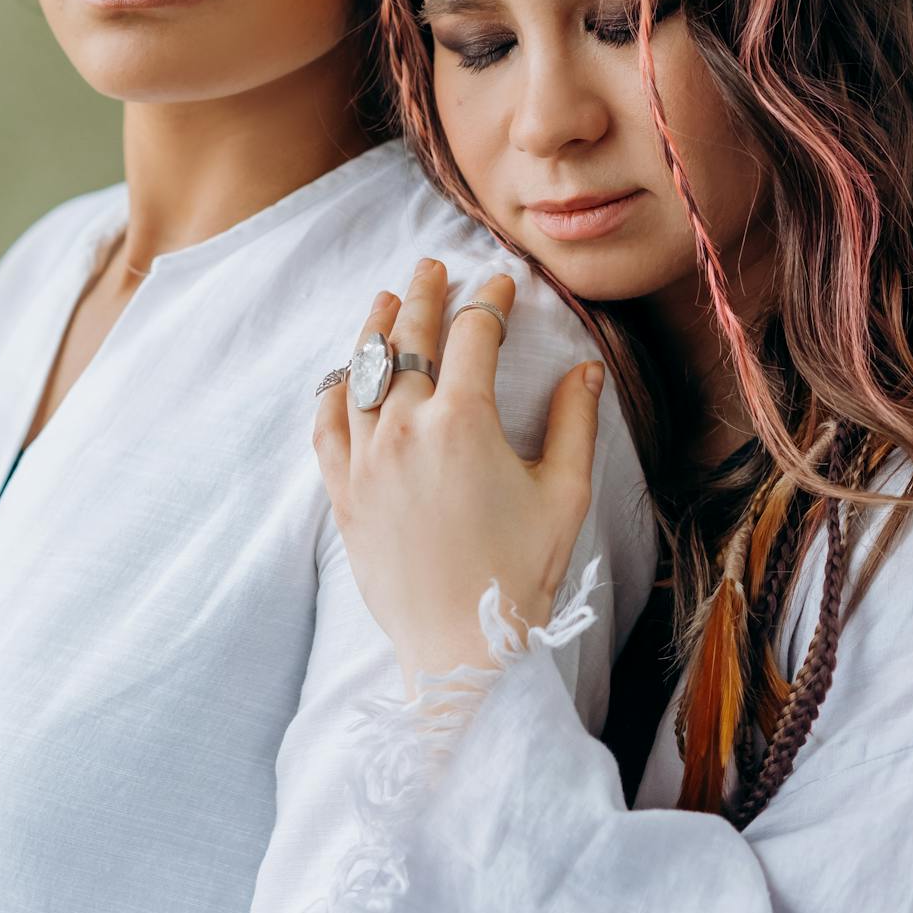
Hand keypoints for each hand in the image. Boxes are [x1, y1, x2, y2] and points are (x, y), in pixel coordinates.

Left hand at [313, 257, 605, 695]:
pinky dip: (336, 389)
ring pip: (360, 370)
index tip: (501, 285)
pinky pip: (327, 424)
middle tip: (434, 266)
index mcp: (464, 422)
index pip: (474, 335)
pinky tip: (344, 372)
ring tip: (386, 298)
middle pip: (409, 337)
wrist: (459, 646)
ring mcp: (365, 459)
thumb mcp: (564, 494)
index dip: (490, 301)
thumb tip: (585, 369)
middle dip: (425, 293)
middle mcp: (405, 429)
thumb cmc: (519, 573)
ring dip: (375, 327)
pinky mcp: (342, 491)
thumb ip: (574, 423)